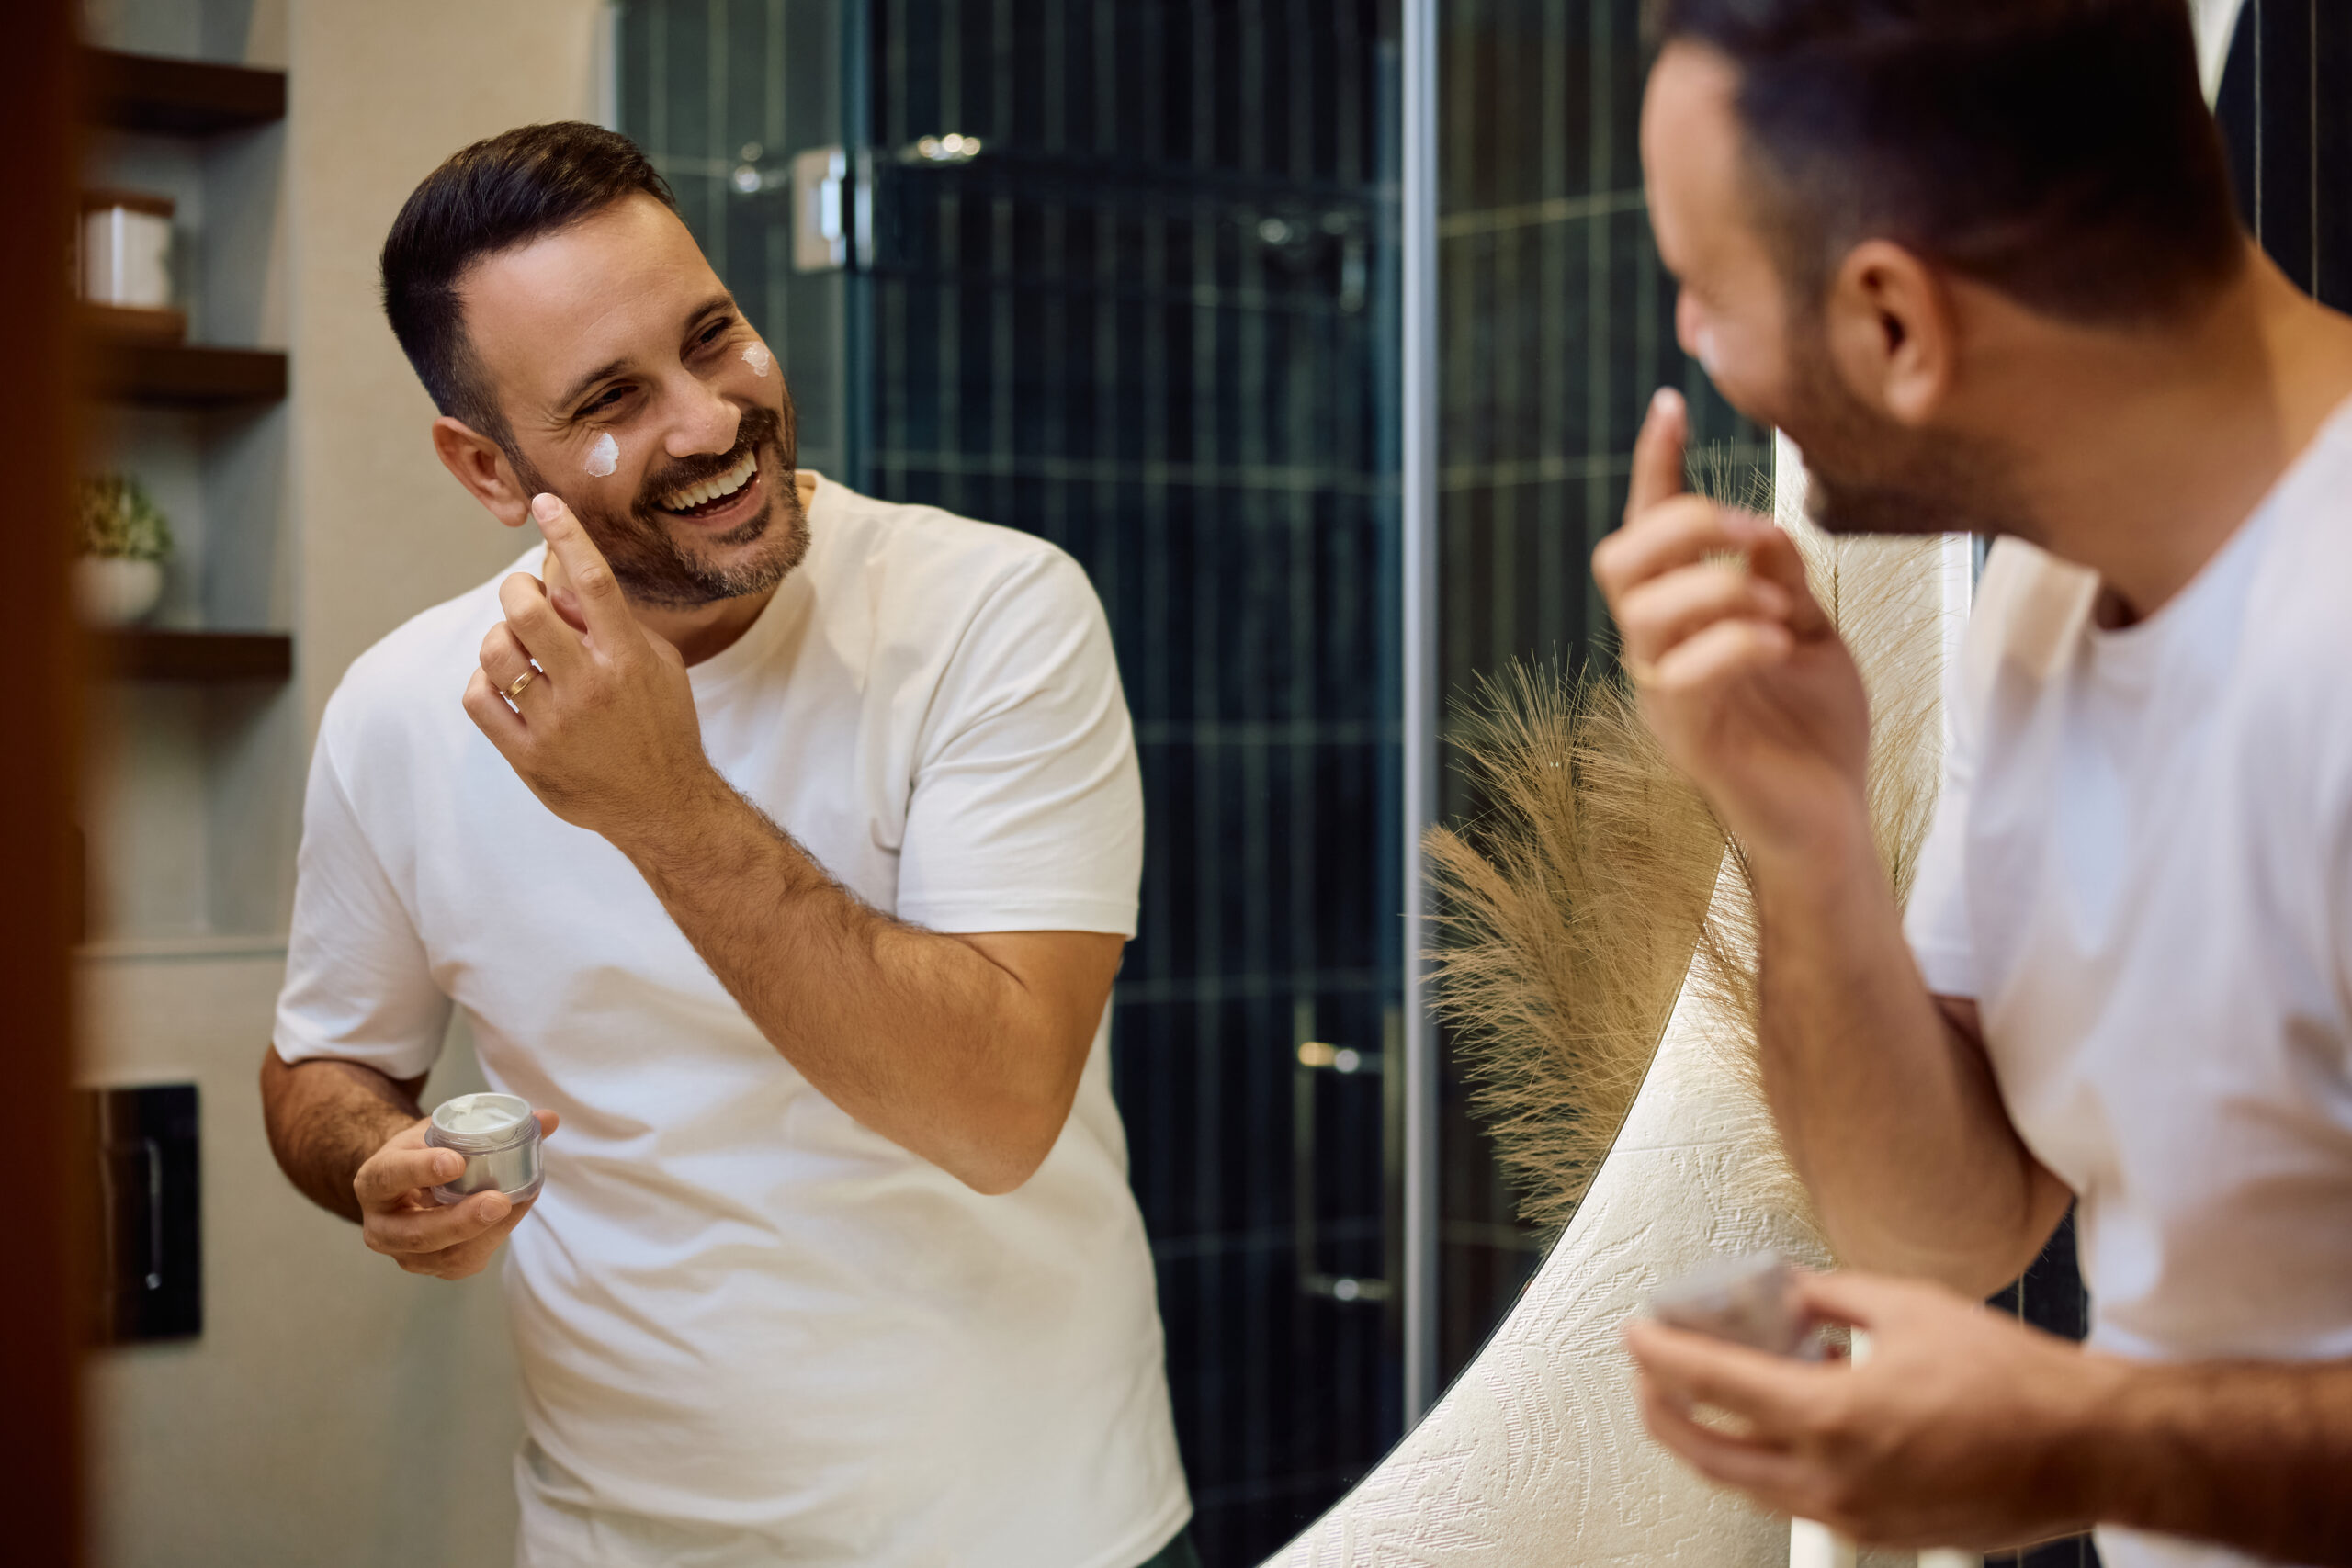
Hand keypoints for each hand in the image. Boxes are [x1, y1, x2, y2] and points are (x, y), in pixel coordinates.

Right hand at [352, 1110, 559, 1280]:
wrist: (408, 1183)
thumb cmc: (425, 1152)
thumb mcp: (441, 1130)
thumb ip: (488, 1122)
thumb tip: (548, 1118)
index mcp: (373, 1182)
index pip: (390, 1177)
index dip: (420, 1171)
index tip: (455, 1162)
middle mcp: (381, 1226)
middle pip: (417, 1233)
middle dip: (461, 1220)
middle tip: (499, 1201)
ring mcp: (405, 1254)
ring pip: (446, 1257)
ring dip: (488, 1232)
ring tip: (518, 1202)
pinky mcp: (433, 1267)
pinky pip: (465, 1261)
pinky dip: (494, 1237)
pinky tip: (515, 1211)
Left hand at [463, 492, 712, 842]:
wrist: (663, 804)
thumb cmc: (662, 725)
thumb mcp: (658, 665)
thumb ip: (613, 624)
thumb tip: (561, 583)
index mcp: (628, 657)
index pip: (591, 581)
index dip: (566, 533)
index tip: (546, 504)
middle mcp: (591, 685)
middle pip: (526, 610)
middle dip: (516, 589)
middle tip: (523, 594)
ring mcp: (556, 723)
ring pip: (495, 652)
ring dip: (499, 638)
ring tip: (515, 647)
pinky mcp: (529, 755)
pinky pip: (479, 698)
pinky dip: (483, 681)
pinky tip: (503, 684)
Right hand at [1591, 389, 1871, 867]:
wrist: (1832, 822)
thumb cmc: (1818, 733)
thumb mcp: (1813, 633)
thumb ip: (1784, 581)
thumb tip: (1764, 531)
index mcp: (1683, 620)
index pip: (1647, 530)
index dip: (1653, 465)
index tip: (1670, 402)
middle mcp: (1657, 651)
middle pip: (1617, 558)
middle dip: (1684, 523)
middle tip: (1752, 535)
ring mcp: (1664, 694)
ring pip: (1641, 610)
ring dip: (1715, 587)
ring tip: (1777, 607)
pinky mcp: (1686, 737)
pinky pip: (1685, 671)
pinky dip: (1736, 641)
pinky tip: (1782, 645)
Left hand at [1624, 1269, 2108, 1547]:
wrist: (2088, 1449)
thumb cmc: (2014, 1380)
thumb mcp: (1907, 1306)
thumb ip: (1826, 1298)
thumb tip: (1780, 1291)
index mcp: (1834, 1416)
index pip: (1714, 1384)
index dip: (1662, 1355)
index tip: (1638, 1334)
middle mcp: (1834, 1477)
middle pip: (1709, 1454)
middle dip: (1663, 1412)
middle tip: (1649, 1375)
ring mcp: (1855, 1515)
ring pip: (1748, 1487)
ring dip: (1711, 1443)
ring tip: (1698, 1402)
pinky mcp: (1879, 1533)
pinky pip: (1797, 1501)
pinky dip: (1769, 1463)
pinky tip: (1778, 1427)